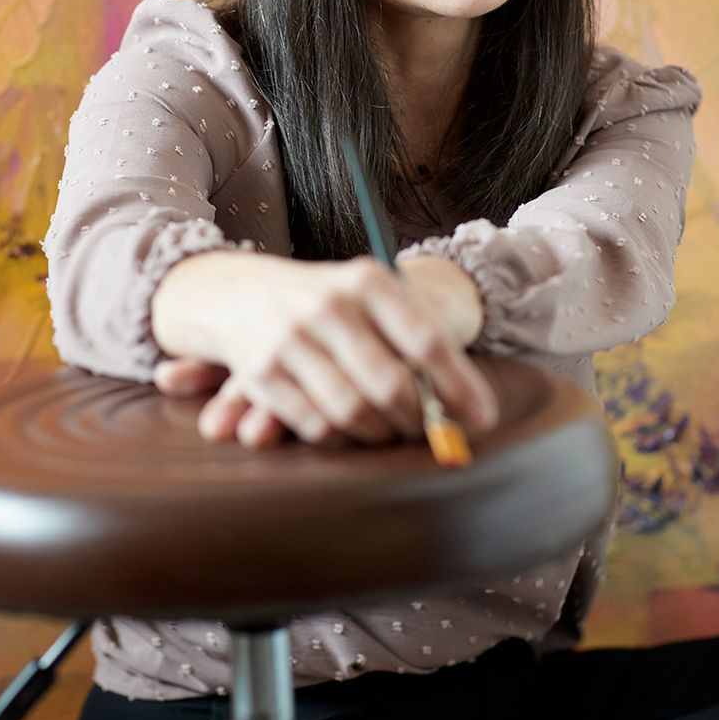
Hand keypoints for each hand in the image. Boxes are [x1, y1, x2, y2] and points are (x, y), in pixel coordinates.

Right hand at [153, 251, 496, 447]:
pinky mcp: (261, 372)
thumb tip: (467, 405)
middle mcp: (328, 305)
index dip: (459, 386)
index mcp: (366, 280)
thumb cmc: (326, 301)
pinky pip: (315, 425)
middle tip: (431, 433)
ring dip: (381, 434)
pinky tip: (352, 432)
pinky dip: (341, 438)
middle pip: (391, 385)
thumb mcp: (367, 296)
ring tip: (393, 432)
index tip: (482, 419)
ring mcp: (290, 338)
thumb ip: (411, 337)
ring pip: (353, 411)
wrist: (236, 291)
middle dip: (419, 420)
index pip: (425, 339)